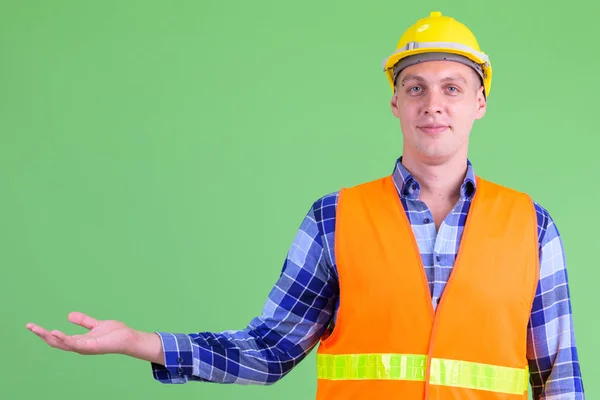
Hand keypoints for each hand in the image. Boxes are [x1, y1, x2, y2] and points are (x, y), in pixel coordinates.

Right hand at [26, 311, 165, 363]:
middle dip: (41, 335)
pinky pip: (74, 343)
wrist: (129, 338)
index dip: (45, 333)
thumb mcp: (96, 324)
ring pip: (62, 344)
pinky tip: (55, 332)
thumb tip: (68, 315)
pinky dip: (63, 339)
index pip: (58, 338)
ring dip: (49, 337)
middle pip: (55, 342)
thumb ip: (83, 321)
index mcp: (79, 341)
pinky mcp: (90, 347)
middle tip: (29, 326)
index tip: (32, 326)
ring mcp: (84, 347)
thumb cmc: (115, 333)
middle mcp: (79, 346)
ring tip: (38, 329)